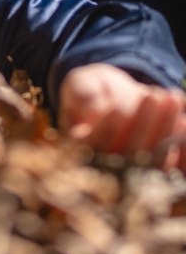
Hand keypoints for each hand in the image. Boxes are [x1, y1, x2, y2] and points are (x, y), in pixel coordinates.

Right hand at [59, 63, 185, 167]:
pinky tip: (182, 121)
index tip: (116, 109)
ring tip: (171, 98)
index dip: (104, 131)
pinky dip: (180, 146)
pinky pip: (171, 165)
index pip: (91, 148)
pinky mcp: (155, 168)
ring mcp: (134, 170)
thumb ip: (84, 94)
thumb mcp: (82, 83)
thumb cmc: (93, 89)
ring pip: (152, 160)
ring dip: (166, 130)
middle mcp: (106, 167)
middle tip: (153, 96)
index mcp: (79, 149)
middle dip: (143, 124)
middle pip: (126, 155)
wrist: (115, 96)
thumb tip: (93, 112)